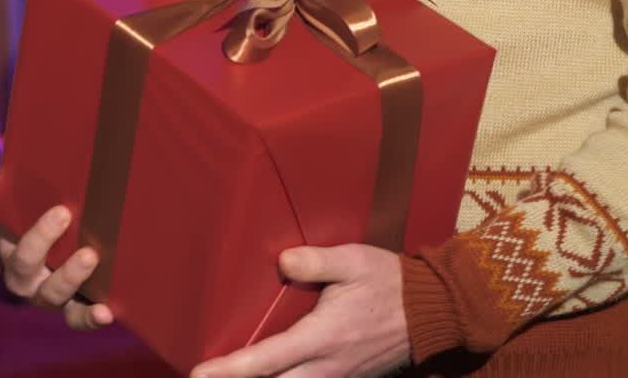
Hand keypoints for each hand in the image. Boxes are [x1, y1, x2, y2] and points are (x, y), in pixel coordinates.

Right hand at [0, 168, 114, 331]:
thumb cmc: (46, 234)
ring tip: (90, 256)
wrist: (71, 267)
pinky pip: (77, 318)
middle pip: (25, 263)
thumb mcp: (25, 216)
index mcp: (13, 247)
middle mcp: (26, 276)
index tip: (1, 183)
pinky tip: (106, 313)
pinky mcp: (72, 310)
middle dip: (42, 239)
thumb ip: (4, 198)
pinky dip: (91, 317)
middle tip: (64, 213)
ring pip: (52, 292)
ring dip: (70, 275)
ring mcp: (48, 295)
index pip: (3, 227)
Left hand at [190, 243, 409, 377]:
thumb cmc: (388, 281)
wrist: (429, 311)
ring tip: (230, 377)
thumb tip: (281, 262)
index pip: (267, 360)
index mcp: (323, 337)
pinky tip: (272, 375)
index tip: (199, 374)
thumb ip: (316, 262)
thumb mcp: (353, 260)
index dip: (230, 370)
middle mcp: (326, 368)